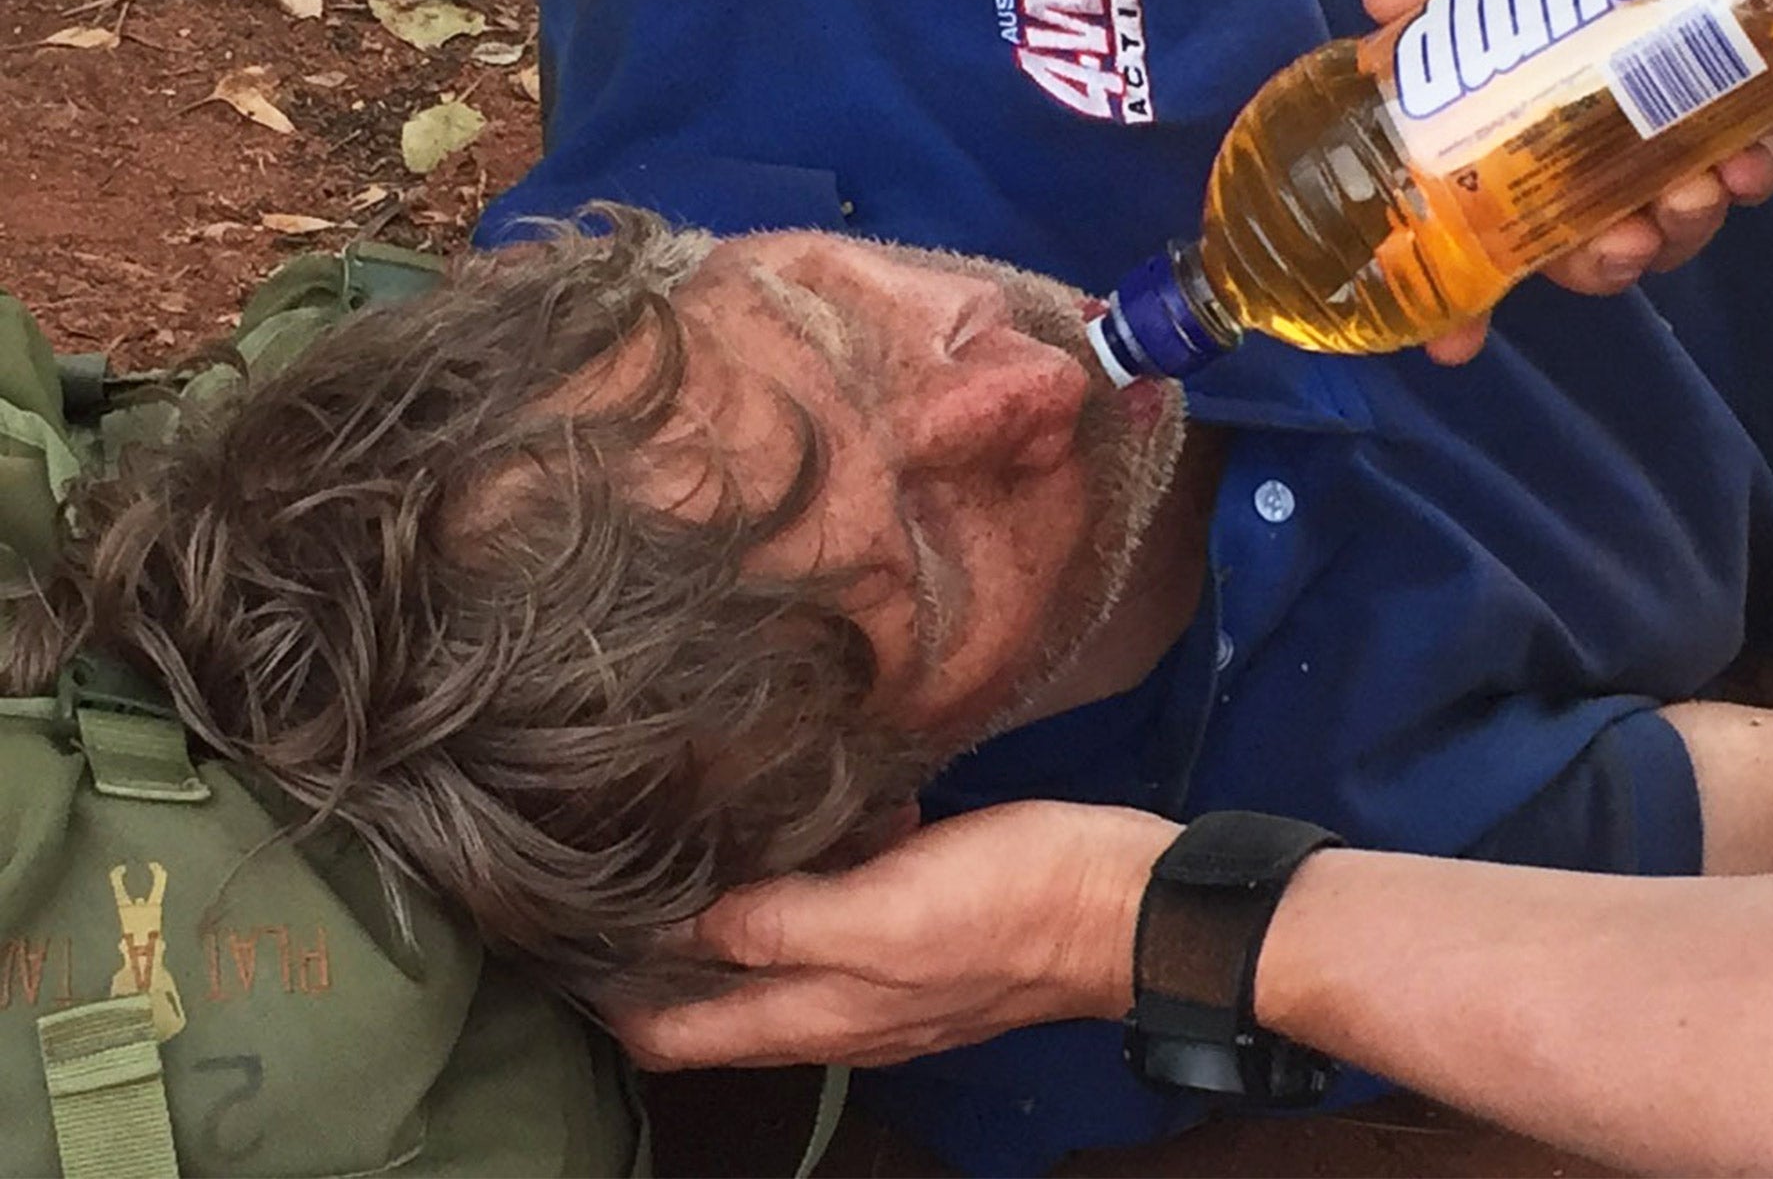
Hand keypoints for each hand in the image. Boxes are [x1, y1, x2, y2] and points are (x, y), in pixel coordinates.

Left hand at [609, 802, 1179, 1068]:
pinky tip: (812, 817)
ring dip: (729, 912)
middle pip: (715, 1001)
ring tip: (684, 840)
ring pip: (773, 955)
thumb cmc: (1012, 905)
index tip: (561, 934)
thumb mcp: (883, 912)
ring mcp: (883, 976)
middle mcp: (838, 1010)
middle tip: (605, 874)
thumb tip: (678, 928)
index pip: (675, 1035)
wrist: (1128, 906)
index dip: (612, 999)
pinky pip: (838, 915)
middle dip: (655, 953)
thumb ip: (779, 925)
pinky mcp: (922, 932)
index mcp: (818, 1013)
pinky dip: (808, 880)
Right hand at [1362, 0, 1772, 366]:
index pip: (1484, 222)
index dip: (1464, 296)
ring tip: (1690, 191)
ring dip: (1677, 229)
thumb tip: (1379, 7)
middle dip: (1599, 264)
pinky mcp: (1761, 119)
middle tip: (1619, 243)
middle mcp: (1597, 139)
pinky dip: (1749, 179)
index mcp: (1528, 107)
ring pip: (1669, 228)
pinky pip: (1751, 177)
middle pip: (1581, 247)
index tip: (1454, 346)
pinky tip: (1750, 157)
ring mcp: (1679, 135)